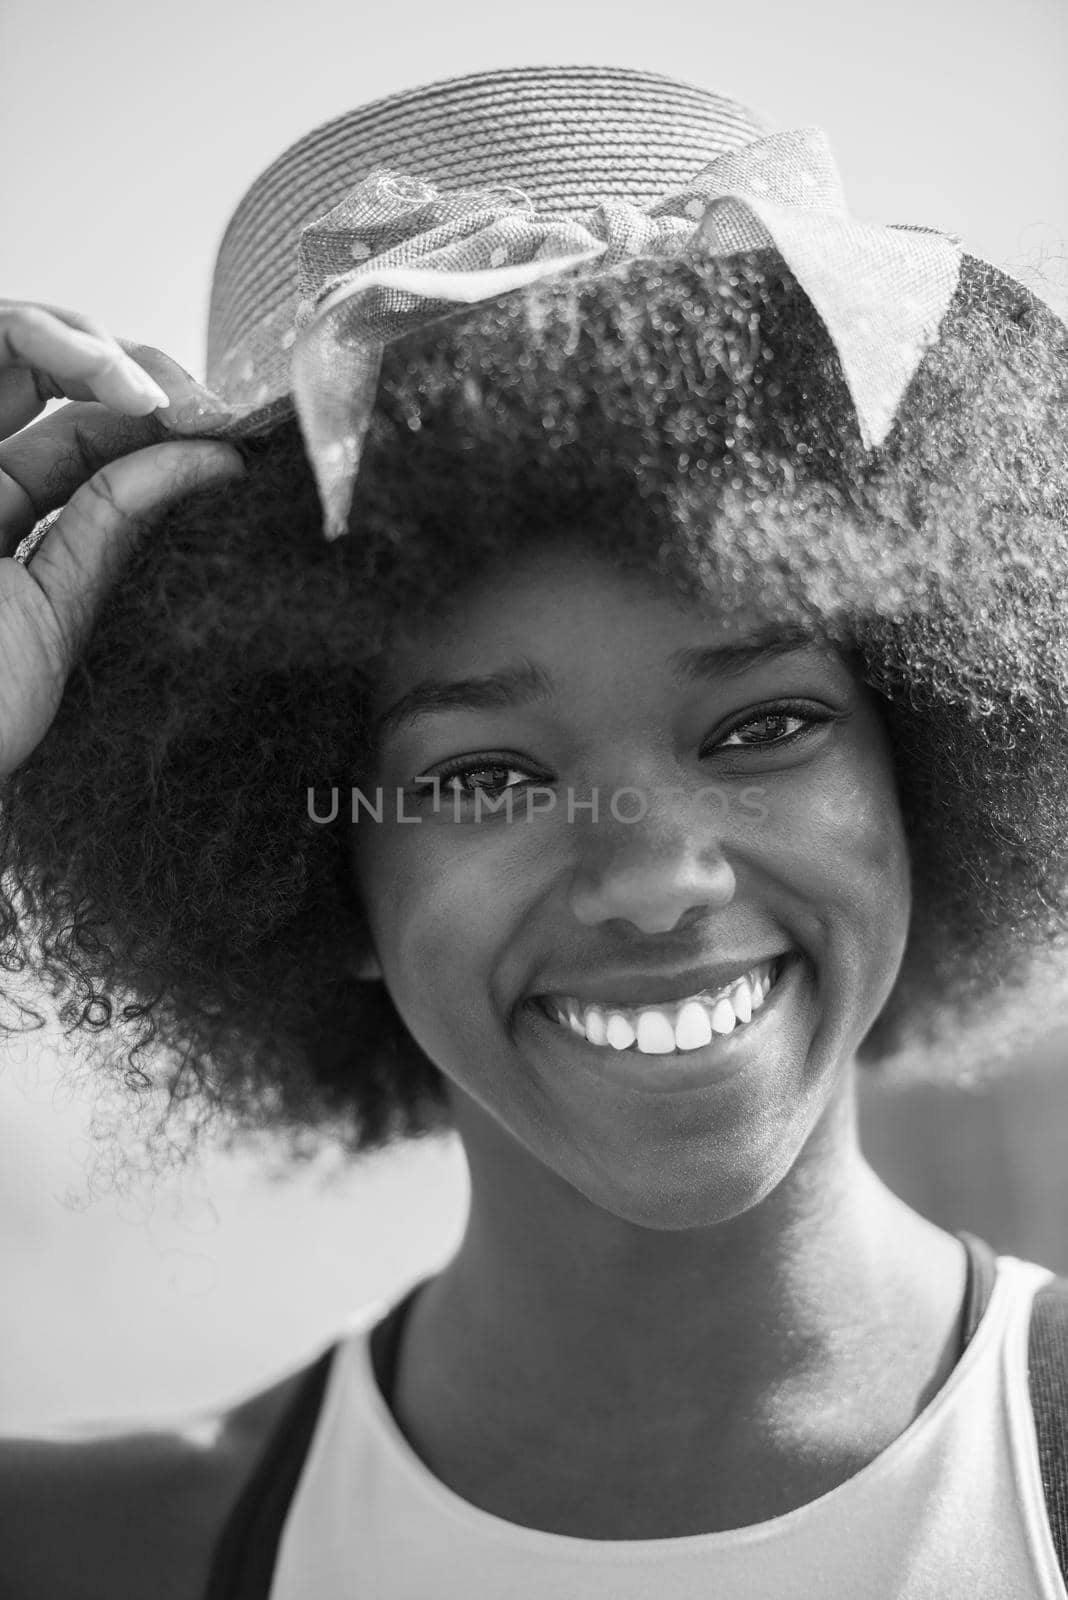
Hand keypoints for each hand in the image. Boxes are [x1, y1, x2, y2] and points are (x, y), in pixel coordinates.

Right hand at [0, 300, 245, 779]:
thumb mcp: (61, 606)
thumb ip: (113, 523)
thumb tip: (212, 458)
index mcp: (5, 512)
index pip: (90, 434)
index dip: (161, 420)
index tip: (231, 439)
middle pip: (58, 373)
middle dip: (143, 370)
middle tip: (212, 409)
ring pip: (20, 338)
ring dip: (105, 347)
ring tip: (175, 399)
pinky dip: (54, 341)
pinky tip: (130, 389)